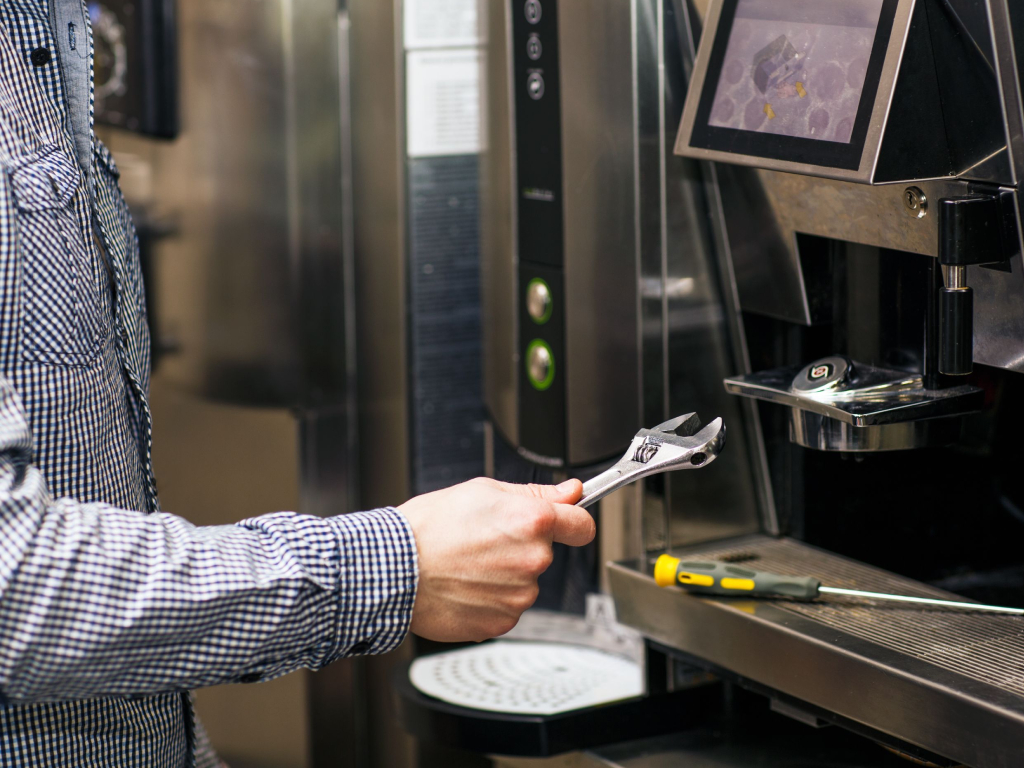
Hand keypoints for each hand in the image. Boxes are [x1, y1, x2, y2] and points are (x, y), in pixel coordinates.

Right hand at [398, 477, 593, 642]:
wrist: (394, 569)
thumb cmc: (429, 528)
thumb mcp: (482, 491)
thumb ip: (535, 494)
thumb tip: (570, 492)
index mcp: (533, 522)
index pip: (582, 525)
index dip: (574, 521)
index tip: (568, 522)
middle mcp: (534, 560)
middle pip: (545, 553)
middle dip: (522, 546)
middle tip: (484, 539)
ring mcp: (520, 595)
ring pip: (525, 581)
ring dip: (505, 574)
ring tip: (467, 563)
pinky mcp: (503, 621)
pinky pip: (507, 606)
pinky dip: (490, 598)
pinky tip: (465, 585)